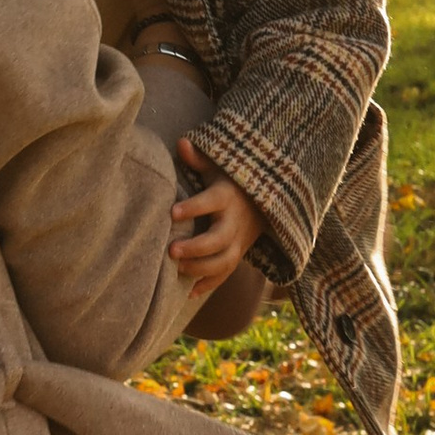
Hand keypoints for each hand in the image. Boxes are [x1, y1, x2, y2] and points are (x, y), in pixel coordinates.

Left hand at [168, 138, 264, 293]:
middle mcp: (234, 222)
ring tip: (177, 268)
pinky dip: (209, 285)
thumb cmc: (231, 182)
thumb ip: (198, 159)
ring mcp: (238, 242)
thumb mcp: (218, 168)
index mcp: (227, 197)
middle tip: (171, 250)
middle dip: (196, 247)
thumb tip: (182, 142)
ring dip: (201, 268)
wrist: (262, 203)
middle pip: (219, 239)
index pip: (211, 202)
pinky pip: (226, 274)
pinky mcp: (238, 256)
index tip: (172, 212)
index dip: (194, 208)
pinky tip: (189, 292)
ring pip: (224, 261)